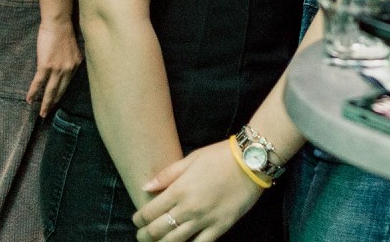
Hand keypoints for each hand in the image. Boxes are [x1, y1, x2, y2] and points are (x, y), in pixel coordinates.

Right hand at [26, 19, 81, 118]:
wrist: (58, 23)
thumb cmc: (63, 32)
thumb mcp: (72, 48)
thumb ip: (70, 60)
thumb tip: (65, 67)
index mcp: (76, 65)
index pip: (68, 84)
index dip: (61, 94)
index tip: (56, 102)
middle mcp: (69, 69)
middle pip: (60, 90)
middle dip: (53, 103)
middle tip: (47, 113)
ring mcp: (57, 68)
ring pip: (50, 90)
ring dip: (45, 103)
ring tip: (41, 113)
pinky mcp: (46, 65)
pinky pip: (38, 83)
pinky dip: (33, 92)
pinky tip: (29, 99)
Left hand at [133, 140, 262, 240]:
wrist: (252, 161)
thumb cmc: (221, 156)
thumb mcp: (192, 159)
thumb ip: (167, 175)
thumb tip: (145, 187)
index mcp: (179, 190)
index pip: (149, 212)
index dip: (138, 220)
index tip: (137, 221)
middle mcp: (189, 208)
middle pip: (158, 231)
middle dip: (145, 235)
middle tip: (142, 235)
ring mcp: (205, 220)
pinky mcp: (220, 227)